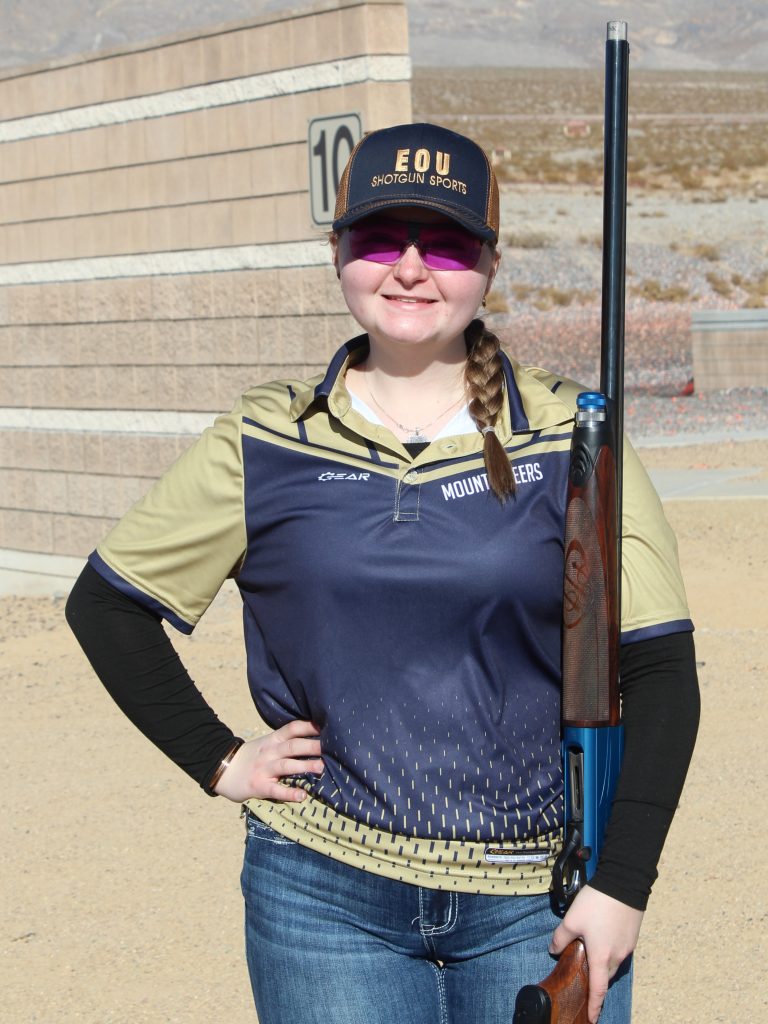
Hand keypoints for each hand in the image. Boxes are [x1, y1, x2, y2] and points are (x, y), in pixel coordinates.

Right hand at [213, 720, 323, 802]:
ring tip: (321, 767)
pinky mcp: (258, 786)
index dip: (309, 726)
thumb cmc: (250, 757)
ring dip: (304, 765)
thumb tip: (313, 740)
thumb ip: (285, 742)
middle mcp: (269, 752)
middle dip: (313, 745)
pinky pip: (275, 790)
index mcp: (272, 740)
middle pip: (293, 746)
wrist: (221, 768)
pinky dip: (289, 793)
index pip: (292, 729)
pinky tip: (302, 796)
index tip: (327, 725)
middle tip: (333, 747)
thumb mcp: (266, 744)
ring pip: (286, 765)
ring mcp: (263, 769)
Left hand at [549, 886, 643, 1022]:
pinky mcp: (632, 937)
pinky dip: (610, 954)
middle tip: (585, 983)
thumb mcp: (572, 919)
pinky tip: (601, 942)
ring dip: (602, 967)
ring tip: (591, 959)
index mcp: (601, 957)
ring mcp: (627, 947)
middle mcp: (617, 957)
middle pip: (605, 978)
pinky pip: (619, 953)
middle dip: (596, 984)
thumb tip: (554, 950)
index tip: (592, 1018)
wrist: (624, 884)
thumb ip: (561, 938)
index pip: (598, 991)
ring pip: (613, 965)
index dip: (594, 1007)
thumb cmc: (597, 903)